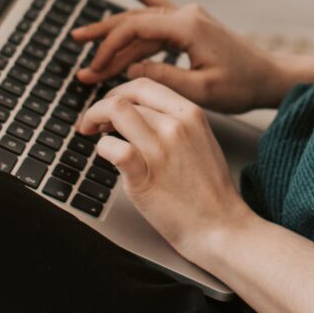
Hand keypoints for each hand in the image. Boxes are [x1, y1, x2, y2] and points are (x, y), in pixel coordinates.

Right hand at [72, 0, 284, 112]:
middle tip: (76, 47)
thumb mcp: (201, 90)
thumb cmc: (241, 86)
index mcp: (187, 26)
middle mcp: (186, 14)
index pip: (135, 29)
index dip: (109, 47)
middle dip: (104, 38)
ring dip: (117, 33)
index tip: (92, 68)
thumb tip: (129, 68)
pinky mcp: (194, 23)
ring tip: (87, 40)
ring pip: (144, 20)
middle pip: (134, 20)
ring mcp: (190, 16)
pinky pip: (162, 8)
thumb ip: (163, 78)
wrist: (270, 77)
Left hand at [76, 76, 247, 257]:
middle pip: (126, 97)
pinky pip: (113, 148)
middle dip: (101, 105)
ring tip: (93, 134)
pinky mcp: (145, 176)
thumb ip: (176, 123)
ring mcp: (160, 150)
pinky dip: (102, 148)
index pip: (145, 85)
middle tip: (94, 121)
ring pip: (116, 112)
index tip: (111, 104)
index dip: (120, 92)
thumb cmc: (210, 191)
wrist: (220, 226)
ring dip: (95, 120)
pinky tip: (106, 156)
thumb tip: (143, 114)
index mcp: (191, 114)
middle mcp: (175, 126)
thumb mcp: (201, 141)